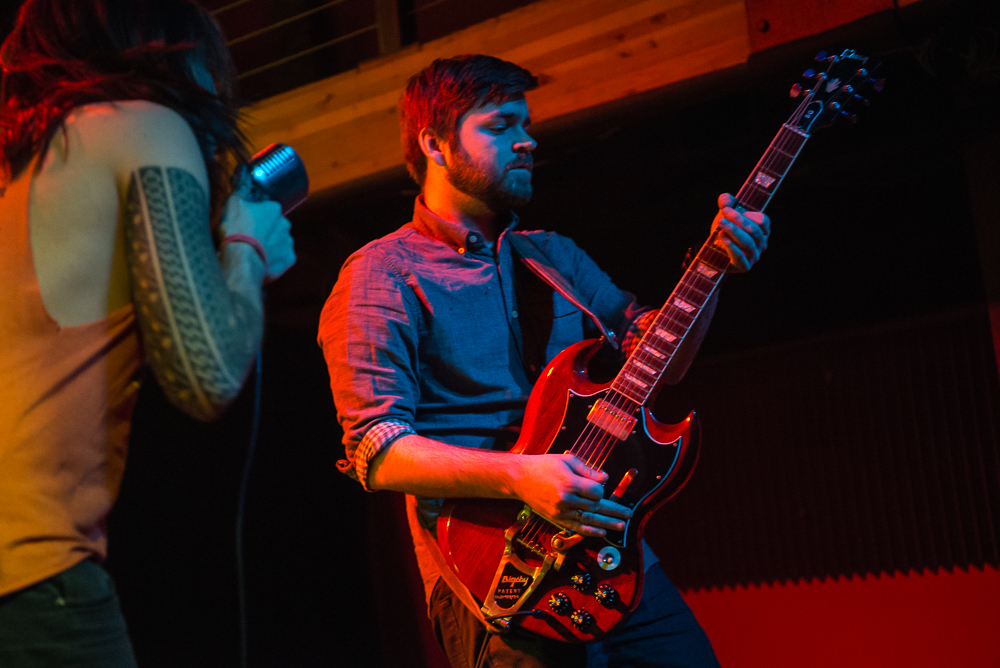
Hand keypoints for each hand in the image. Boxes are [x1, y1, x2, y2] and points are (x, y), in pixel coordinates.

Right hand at [220, 193, 295, 281]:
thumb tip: (243, 172)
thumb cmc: (236, 230)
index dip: (256, 215)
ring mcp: (288, 242)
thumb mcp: (233, 203)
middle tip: (250, 237)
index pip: (266, 209)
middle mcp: (285, 224)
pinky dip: (274, 259)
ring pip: (280, 241)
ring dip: (270, 244)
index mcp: (274, 208)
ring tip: (254, 250)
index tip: (246, 222)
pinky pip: (282, 257)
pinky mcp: (288, 259)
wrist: (242, 260)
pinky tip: (262, 260)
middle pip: (275, 225)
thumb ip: (241, 187)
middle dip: (265, 229)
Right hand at [511, 454, 632, 537]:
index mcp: (569, 483)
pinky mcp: (555, 518)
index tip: (600, 486)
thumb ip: (587, 470)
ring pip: (588, 519)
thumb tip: (606, 479)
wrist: (519, 478)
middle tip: (629, 514)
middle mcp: (565, 499)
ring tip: (622, 526)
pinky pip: (576, 527)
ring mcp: (560, 511)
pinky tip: (602, 532)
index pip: (596, 492)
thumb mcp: (567, 460)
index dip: (602, 490)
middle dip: (614, 511)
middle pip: (596, 507)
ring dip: (607, 523)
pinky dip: (590, 530)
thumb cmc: (544, 465)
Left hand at [711, 193, 769, 271]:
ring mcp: (754, 256)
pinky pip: (740, 256)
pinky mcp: (744, 266)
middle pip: (754, 230)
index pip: (763, 220)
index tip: (728, 208)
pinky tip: (722, 237)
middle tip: (724, 212)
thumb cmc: (724, 231)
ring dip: (733, 230)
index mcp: (762, 230)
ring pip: (747, 242)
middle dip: (738, 219)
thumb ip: (725, 203)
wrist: (713, 253)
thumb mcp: (725, 214)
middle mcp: (761, 244)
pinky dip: (731, 246)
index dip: (748, 213)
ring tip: (721, 223)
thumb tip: (725, 199)